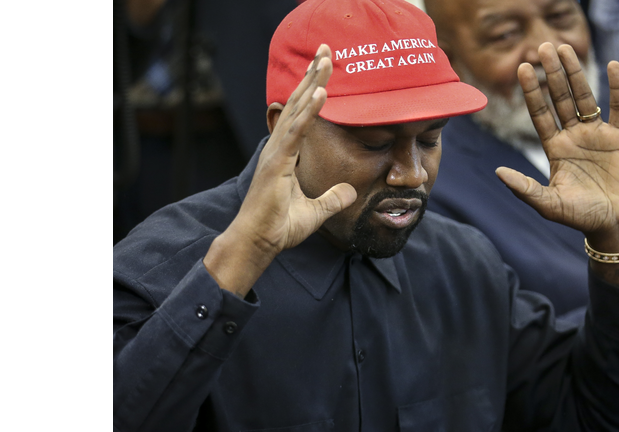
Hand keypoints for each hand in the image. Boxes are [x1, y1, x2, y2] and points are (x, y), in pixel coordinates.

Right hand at [204, 45, 356, 295]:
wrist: (258, 243)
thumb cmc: (278, 227)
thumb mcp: (315, 212)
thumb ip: (332, 199)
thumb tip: (350, 193)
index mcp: (285, 154)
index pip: (301, 115)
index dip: (313, 91)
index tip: (324, 68)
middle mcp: (279, 147)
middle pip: (298, 103)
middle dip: (313, 75)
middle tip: (326, 49)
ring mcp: (276, 153)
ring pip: (296, 109)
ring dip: (312, 83)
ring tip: (326, 59)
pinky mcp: (277, 163)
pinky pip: (296, 132)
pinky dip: (309, 111)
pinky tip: (322, 92)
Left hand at [496, 43, 618, 251]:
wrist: (612, 225)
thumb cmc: (579, 216)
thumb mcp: (548, 203)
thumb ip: (524, 188)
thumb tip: (498, 171)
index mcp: (554, 148)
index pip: (540, 113)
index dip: (532, 91)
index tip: (522, 69)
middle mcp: (573, 136)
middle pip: (560, 98)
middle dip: (551, 73)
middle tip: (542, 47)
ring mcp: (596, 134)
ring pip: (585, 97)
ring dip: (576, 73)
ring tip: (566, 48)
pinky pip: (618, 108)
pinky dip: (616, 88)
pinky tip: (613, 66)